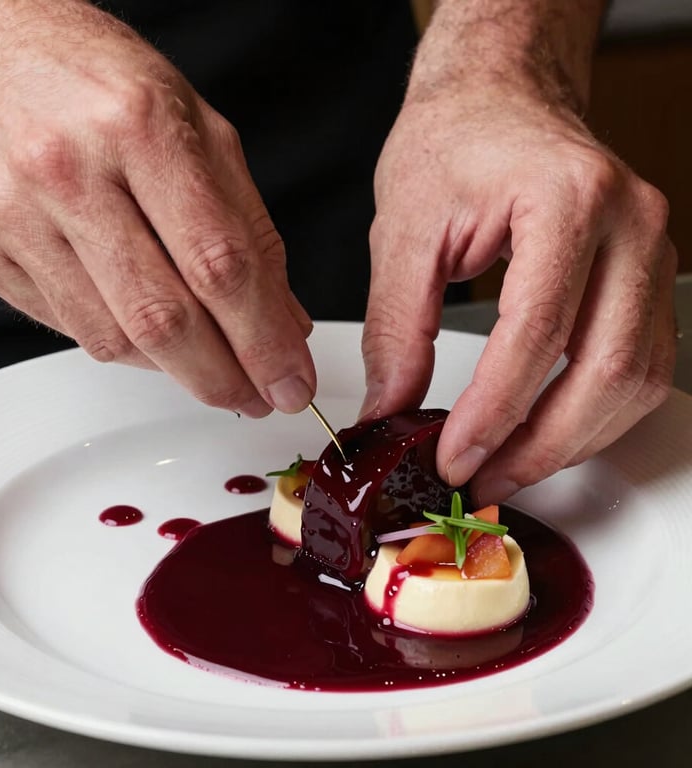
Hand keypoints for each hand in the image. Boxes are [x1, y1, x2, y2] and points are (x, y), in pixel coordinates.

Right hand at [0, 0, 314, 416]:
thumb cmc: (99, 77)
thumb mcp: (200, 129)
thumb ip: (248, 228)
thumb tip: (283, 319)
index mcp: (139, 129)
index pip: (219, 265)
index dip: (265, 340)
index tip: (291, 379)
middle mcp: (67, 171)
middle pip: (163, 319)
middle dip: (224, 378)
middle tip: (258, 398)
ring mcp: (14, 214)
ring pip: (114, 338)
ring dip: (176, 369)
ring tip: (211, 365)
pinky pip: (69, 329)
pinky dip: (125, 347)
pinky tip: (151, 337)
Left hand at [362, 78, 676, 503]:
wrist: (497, 98)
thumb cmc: (452, 142)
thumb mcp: (404, 232)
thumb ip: (398, 329)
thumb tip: (390, 411)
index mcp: (566, 200)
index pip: (537, 333)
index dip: (494, 413)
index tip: (454, 457)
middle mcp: (628, 224)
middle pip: (606, 369)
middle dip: (541, 445)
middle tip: (482, 479)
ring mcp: (648, 249)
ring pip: (635, 380)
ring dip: (573, 441)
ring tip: (508, 468)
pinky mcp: (644, 273)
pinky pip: (639, 365)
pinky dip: (595, 414)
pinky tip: (547, 433)